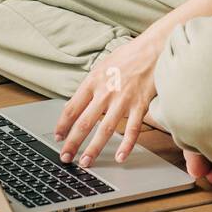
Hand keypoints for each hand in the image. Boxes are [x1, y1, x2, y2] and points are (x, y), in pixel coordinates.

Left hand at [54, 27, 166, 167]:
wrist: (153, 48)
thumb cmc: (128, 56)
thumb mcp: (102, 66)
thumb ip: (91, 86)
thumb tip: (78, 103)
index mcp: (93, 81)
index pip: (72, 108)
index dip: (62, 125)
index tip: (58, 137)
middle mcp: (105, 92)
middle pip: (84, 122)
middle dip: (72, 143)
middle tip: (65, 157)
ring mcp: (123, 100)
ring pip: (105, 130)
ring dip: (94, 149)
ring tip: (86, 163)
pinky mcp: (140, 105)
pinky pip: (132, 129)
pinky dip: (126, 145)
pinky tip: (121, 157)